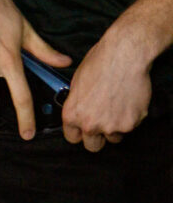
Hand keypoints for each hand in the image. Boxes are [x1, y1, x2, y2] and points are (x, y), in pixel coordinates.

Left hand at [62, 24, 153, 151]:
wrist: (123, 57)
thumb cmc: (98, 64)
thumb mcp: (75, 84)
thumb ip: (76, 104)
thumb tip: (79, 112)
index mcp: (73, 114)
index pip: (72, 138)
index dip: (77, 132)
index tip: (82, 129)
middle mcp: (91, 124)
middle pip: (93, 146)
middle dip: (96, 136)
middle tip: (100, 121)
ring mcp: (112, 126)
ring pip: (113, 137)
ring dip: (114, 127)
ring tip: (115, 107)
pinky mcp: (132, 124)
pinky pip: (129, 127)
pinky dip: (129, 118)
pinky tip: (126, 102)